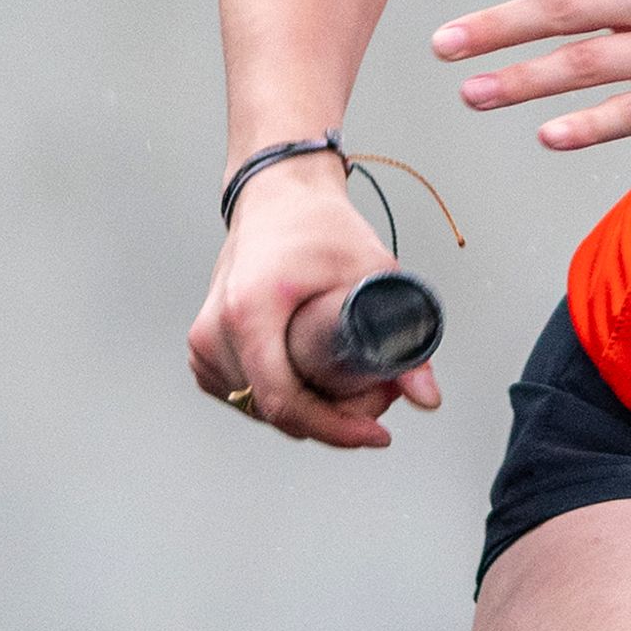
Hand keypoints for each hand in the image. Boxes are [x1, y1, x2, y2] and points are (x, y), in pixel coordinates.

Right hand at [187, 153, 441, 447]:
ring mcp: (203, 342)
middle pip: (275, 410)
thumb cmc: (319, 226)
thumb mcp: (373, 272)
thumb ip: (405, 337)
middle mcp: (216, 330)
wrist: (278, 196)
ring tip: (354, 385)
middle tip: (380, 399)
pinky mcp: (203, 348)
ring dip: (307, 411)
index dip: (334, 429)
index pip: (284, 400)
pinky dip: (281, 398)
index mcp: (250, 311)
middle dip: (332, 418)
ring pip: (259, 407)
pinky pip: (243, 394)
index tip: (375, 434)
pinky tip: (316, 381)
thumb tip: (427, 397)